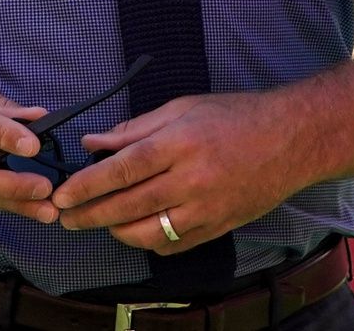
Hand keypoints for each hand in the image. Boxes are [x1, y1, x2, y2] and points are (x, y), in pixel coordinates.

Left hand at [50, 92, 306, 253]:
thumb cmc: (235, 116)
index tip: (62, 193)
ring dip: (114, 230)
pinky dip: (147, 241)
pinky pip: (171, 245)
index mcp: (180, 143)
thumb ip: (134, 129)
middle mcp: (192, 180)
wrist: (291, 140)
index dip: (86, 185)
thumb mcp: (183, 108)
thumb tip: (93, 143)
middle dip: (89, 214)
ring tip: (98, 221)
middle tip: (64, 216)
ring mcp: (206, 209)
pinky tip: (135, 229)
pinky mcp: (217, 228)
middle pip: (127, 206)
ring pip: (146, 233)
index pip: (121, 170)